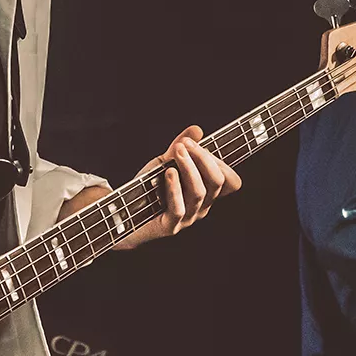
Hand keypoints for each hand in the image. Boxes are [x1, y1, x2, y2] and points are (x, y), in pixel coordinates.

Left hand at [115, 125, 241, 249]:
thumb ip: (180, 147)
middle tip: (186, 144)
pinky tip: (169, 173)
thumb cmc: (148, 188)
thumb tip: (196, 130)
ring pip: (199, 192)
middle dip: (204, 158)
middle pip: (217, 182)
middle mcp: (202, 206)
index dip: (221, 162)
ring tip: (177, 152)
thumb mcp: (164, 162)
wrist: (125, 212)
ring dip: (189, 167)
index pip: (230, 181)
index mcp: (206, 193)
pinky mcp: (170, 226)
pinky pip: (179, 208)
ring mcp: (188, 218)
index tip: (200, 143)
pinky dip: (175, 188)